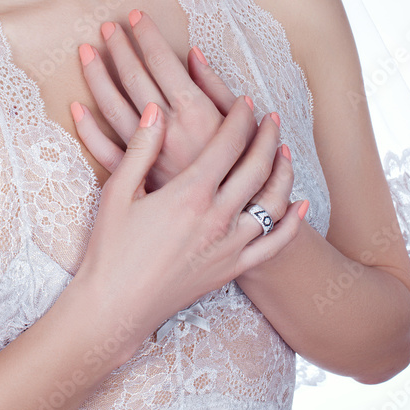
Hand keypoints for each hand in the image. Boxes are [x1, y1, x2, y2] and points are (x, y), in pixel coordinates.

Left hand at [72, 10, 252, 190]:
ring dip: (97, 77)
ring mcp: (148, 154)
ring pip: (113, 108)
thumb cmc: (243, 168)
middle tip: (107, 27)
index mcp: (195, 111)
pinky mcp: (137, 179)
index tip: (136, 16)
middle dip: (119, 48)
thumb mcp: (239, 122)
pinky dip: (87, 129)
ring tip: (86, 53)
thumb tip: (192, 54)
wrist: (234, 221)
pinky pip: (104, 151)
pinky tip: (77, 108)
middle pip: (134, 78)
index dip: (148, 36)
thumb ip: (214, 87)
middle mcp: (168, 129)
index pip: (162, 62)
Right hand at [74, 97, 304, 350]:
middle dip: (267, 137)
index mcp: (189, 195)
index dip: (240, 119)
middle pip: (256, 168)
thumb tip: (154, 110)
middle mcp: (216, 218)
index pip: (227, 145)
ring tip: (283, 151)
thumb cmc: (110, 249)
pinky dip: (291, 224)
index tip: (246, 102)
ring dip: (282, 172)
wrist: (115, 307)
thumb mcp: (118, 192)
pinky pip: (273, 246)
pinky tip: (299, 205)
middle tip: (271, 117)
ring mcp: (228, 247)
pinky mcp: (231, 270)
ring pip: (272, 203)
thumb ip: (141, 147)